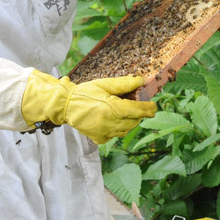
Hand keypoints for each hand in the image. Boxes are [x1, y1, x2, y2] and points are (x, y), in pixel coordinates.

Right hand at [21, 71, 155, 143]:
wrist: (66, 106)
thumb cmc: (85, 92)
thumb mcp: (104, 84)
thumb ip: (124, 84)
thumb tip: (140, 81)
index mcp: (113, 109)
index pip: (139, 111)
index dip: (149, 109)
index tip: (153, 106)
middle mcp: (111, 123)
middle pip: (134, 121)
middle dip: (138, 113)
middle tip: (134, 104)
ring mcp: (105, 133)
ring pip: (126, 129)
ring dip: (129, 121)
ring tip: (121, 111)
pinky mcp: (100, 138)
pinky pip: (115, 134)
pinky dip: (117, 128)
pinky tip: (110, 119)